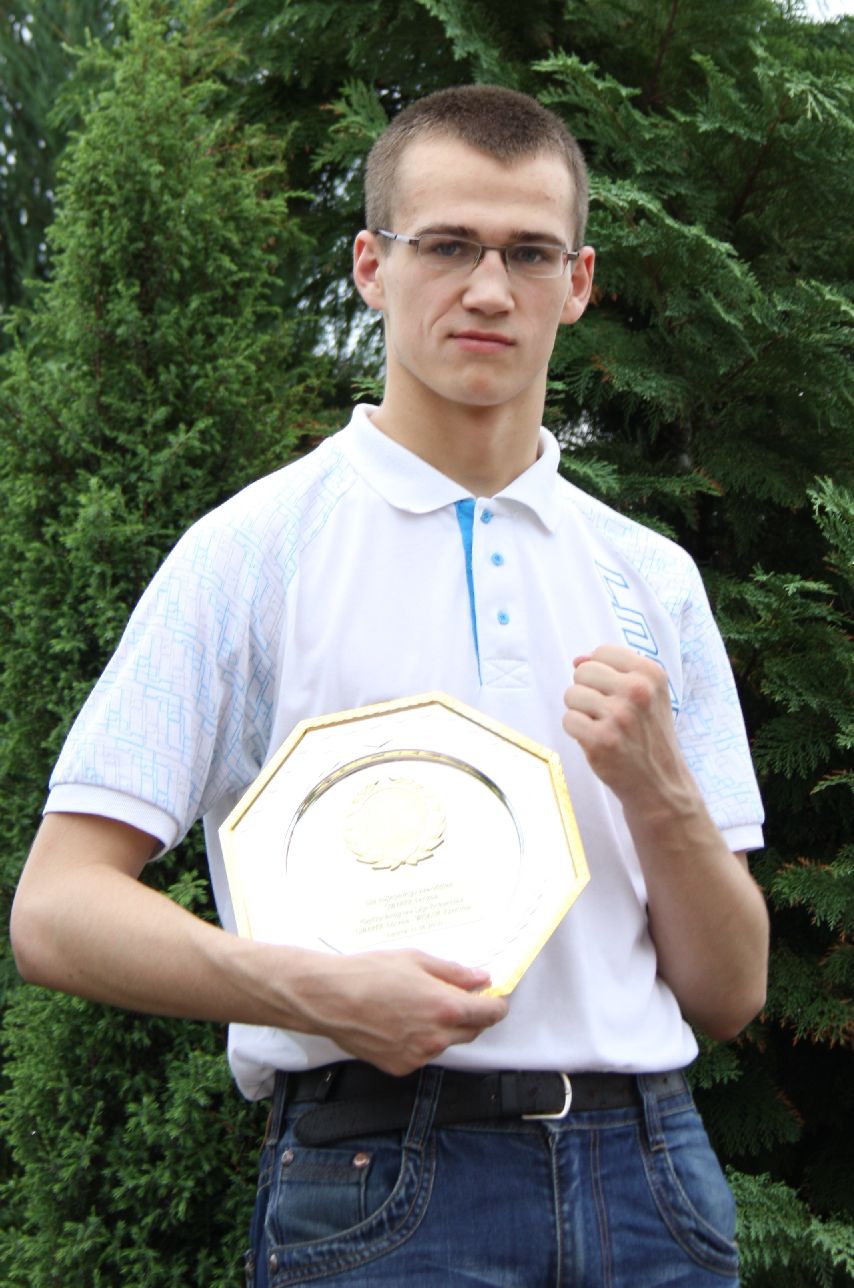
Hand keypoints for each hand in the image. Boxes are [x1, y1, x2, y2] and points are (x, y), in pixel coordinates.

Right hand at [289, 948, 508, 1075]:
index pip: (491, 1014)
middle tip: (455, 996)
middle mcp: (436, 1038)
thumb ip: (454, 973)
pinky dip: (420, 1040)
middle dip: (471, 1015)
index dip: (496, 1004)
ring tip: (416, 1005)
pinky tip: (400, 1021)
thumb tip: (480, 979)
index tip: (493, 997)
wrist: (329, 999)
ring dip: (443, 1028)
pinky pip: (422, 1054)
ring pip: (446, 1043)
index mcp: (446, 1008)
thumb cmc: (369, 974)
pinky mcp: (400, 1067)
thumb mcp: (416, 960)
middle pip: (473, 1031)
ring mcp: (418, 1056)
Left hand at [562, 644, 689, 812]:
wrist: (660, 782)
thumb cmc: (647, 734)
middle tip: (606, 712)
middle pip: (582, 671)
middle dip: (587, 690)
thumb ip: (614, 670)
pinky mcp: (601, 740)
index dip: (601, 672)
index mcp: (651, 673)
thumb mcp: (647, 694)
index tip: (616, 692)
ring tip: (602, 726)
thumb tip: (577, 659)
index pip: (602, 651)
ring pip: (571, 694)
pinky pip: (568, 719)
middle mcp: (637, 691)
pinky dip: (576, 731)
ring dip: (580, 711)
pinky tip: (596, 740)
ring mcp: (619, 716)